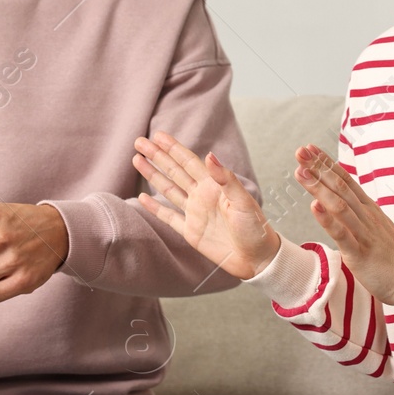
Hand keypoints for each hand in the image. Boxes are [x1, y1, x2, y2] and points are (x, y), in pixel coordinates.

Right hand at [132, 130, 280, 280]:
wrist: (256, 258)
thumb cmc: (255, 228)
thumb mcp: (243, 201)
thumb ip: (226, 179)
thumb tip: (209, 155)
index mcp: (214, 186)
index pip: (189, 162)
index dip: (173, 148)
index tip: (157, 135)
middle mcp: (201, 196)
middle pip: (174, 171)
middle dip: (157, 156)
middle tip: (139, 141)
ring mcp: (194, 213)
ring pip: (168, 189)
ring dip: (153, 175)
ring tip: (137, 160)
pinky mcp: (190, 231)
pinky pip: (169, 216)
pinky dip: (155, 208)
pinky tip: (143, 197)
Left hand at [293, 145, 393, 307]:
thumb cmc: (390, 257)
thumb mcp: (375, 228)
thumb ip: (359, 214)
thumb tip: (342, 201)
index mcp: (368, 209)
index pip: (345, 180)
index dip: (326, 164)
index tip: (310, 149)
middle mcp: (366, 216)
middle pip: (340, 187)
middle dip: (318, 168)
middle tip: (300, 151)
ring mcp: (364, 233)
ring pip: (338, 205)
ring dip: (318, 188)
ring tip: (301, 172)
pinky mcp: (360, 252)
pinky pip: (342, 233)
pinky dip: (327, 219)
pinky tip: (314, 206)